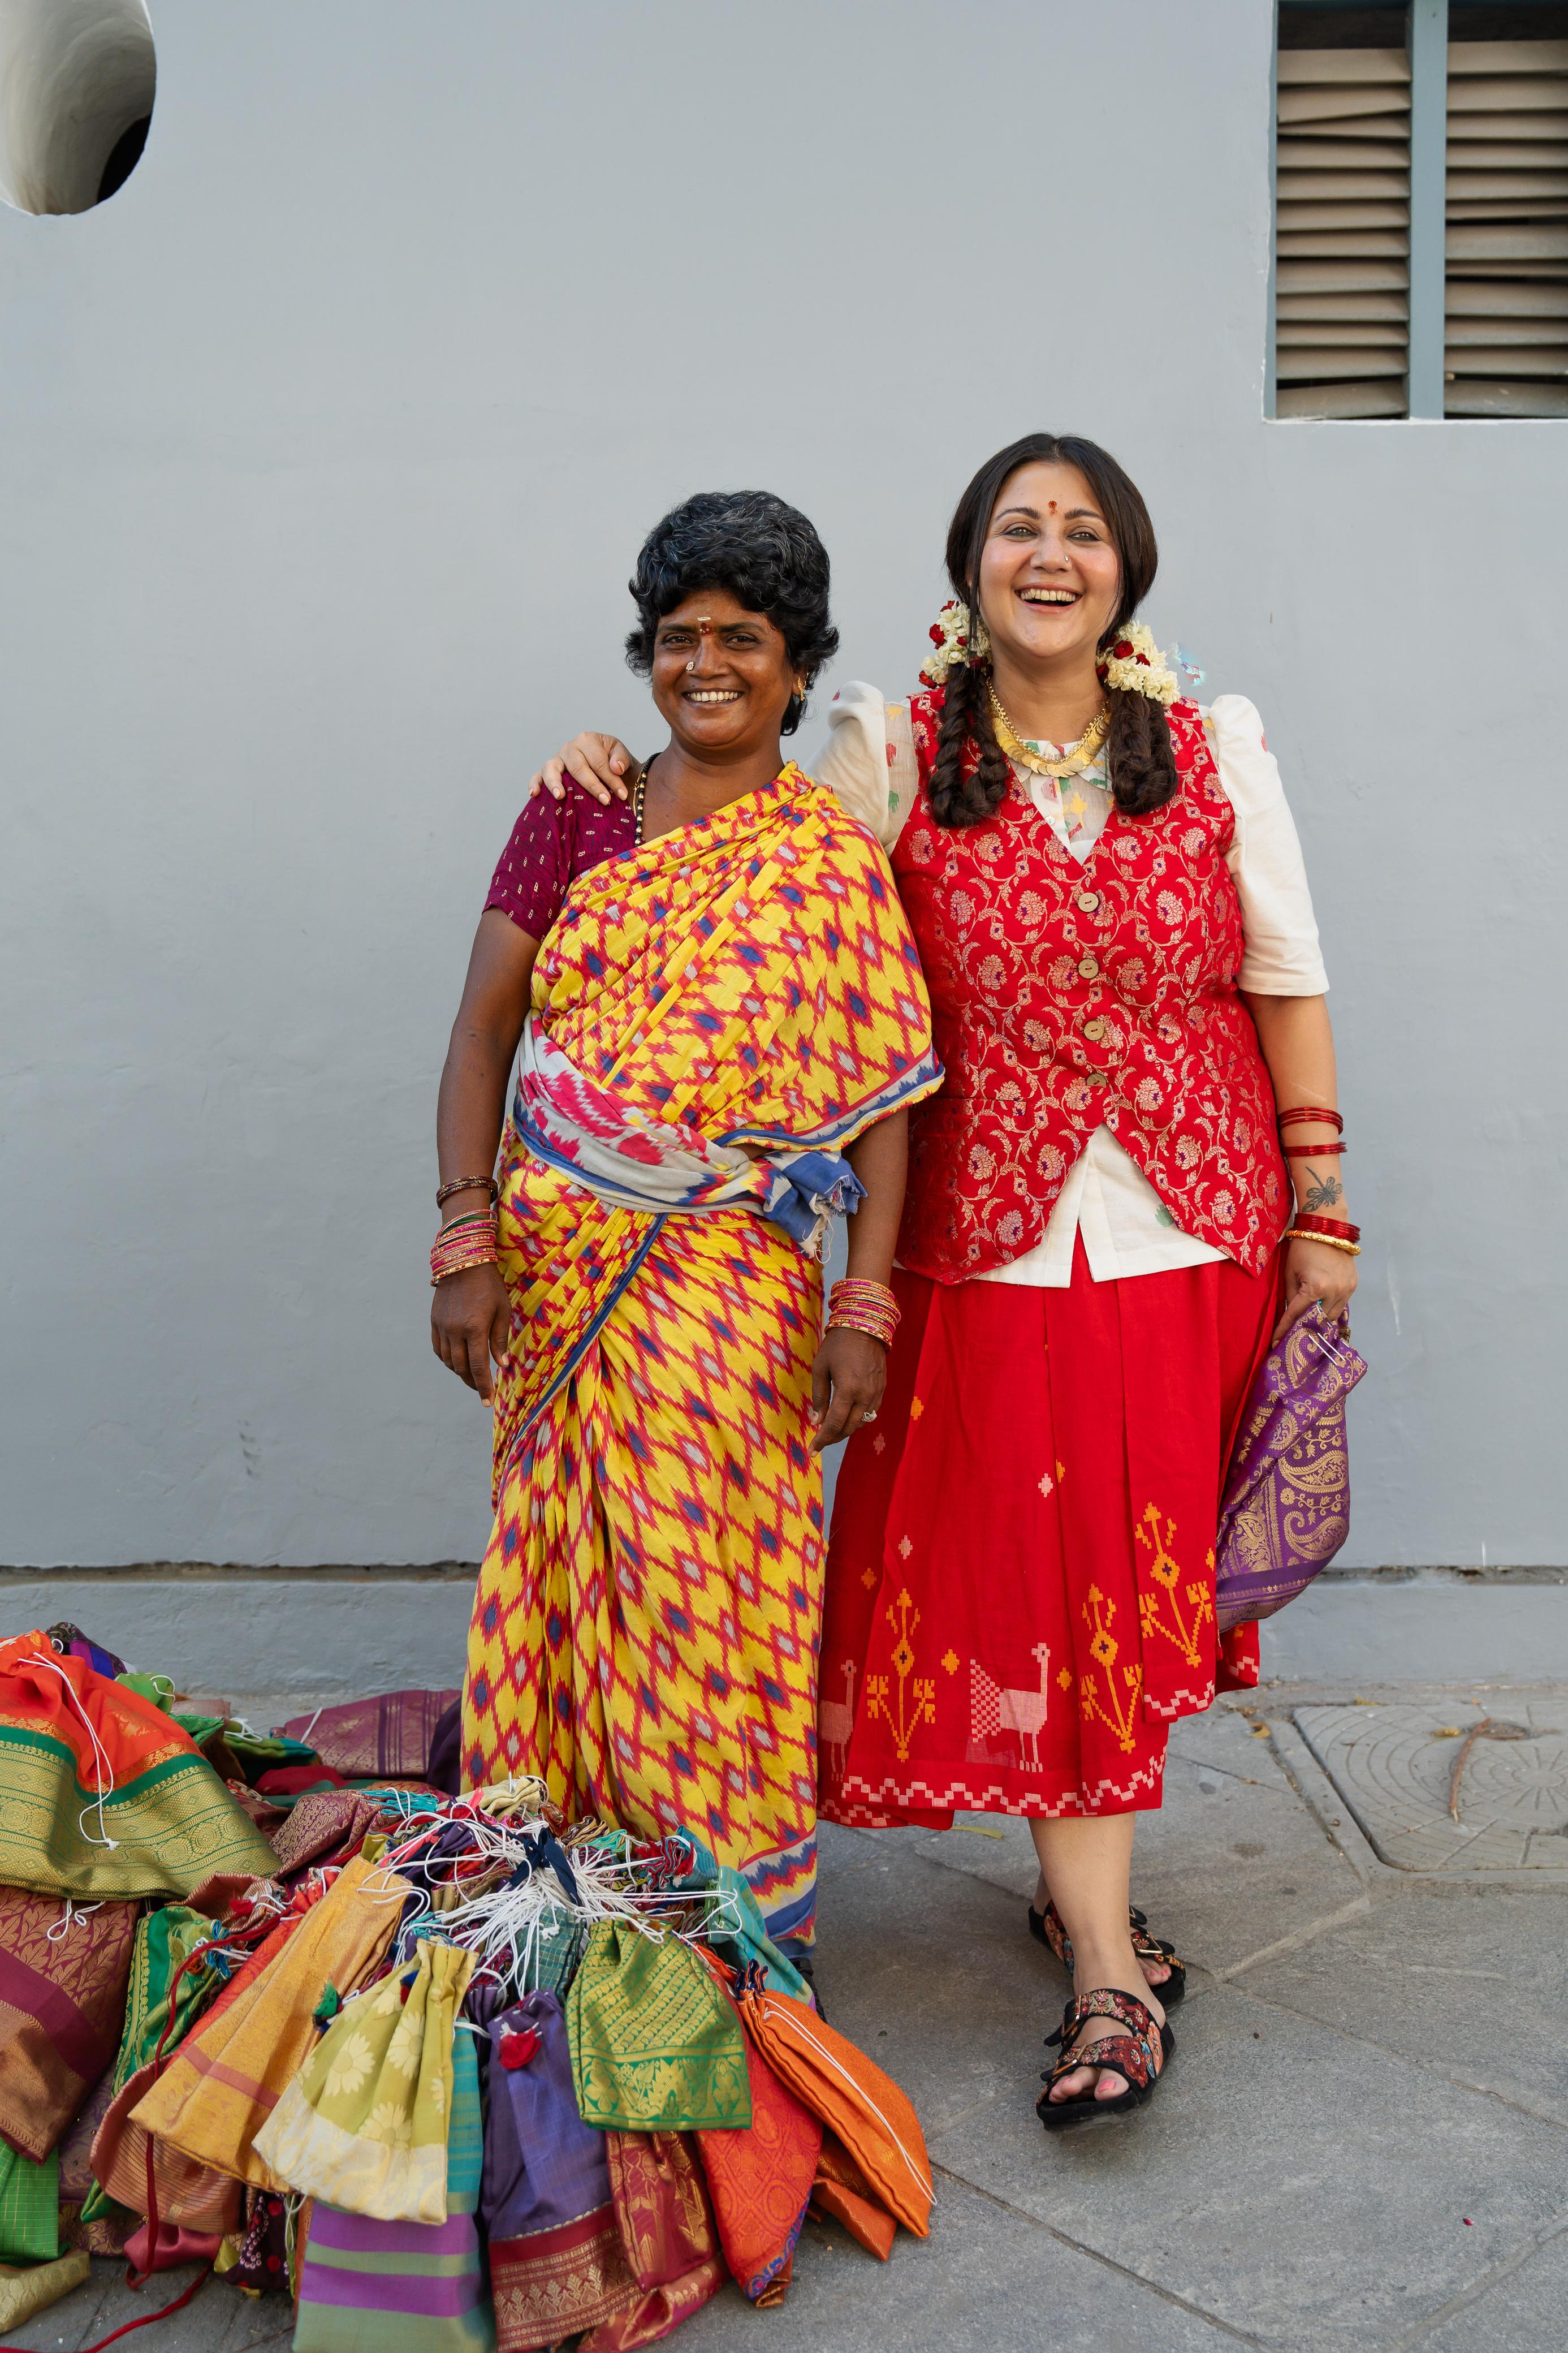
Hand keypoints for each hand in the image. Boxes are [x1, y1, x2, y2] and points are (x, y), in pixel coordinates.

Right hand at [431, 1263, 511, 1402]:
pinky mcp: (434, 1322)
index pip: (478, 1367)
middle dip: (472, 1382)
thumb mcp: (502, 1310)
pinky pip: (439, 1349)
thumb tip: (501, 1365)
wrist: (463, 1261)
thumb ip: (500, 1339)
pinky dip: (448, 1359)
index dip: (483, 1387)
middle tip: (482, 1389)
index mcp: (474, 1328)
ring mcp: (442, 1327)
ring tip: (472, 1375)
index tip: (488, 1402)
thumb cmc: (489, 1285)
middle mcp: (455, 1331)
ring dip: (460, 1371)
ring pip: (448, 1361)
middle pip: (461, 1368)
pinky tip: (457, 1360)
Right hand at [527, 733, 636, 806]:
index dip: (611, 779)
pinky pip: (537, 776)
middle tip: (605, 801)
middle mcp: (569, 748)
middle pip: (578, 768)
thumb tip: (616, 768)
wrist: (604, 763)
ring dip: (555, 783)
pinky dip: (534, 783)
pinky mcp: (547, 772)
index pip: (599, 762)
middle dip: (592, 786)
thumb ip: (621, 758)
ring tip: (560, 797)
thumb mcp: (620, 753)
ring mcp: (556, 759)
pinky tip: (534, 794)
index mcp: (587, 740)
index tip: (622, 795)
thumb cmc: (612, 759)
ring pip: (551, 769)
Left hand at [808, 1327, 886, 1451]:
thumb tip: (816, 1421)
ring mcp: (877, 1393)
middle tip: (820, 1440)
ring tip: (831, 1430)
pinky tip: (847, 1417)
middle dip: (833, 1438)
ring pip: (861, 1423)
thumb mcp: (820, 1368)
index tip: (812, 1450)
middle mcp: (865, 1395)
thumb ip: (819, 1396)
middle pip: (849, 1428)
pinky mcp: (882, 1389)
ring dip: (846, 1430)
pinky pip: (870, 1412)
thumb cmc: (837, 1345)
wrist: (865, 1326)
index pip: (834, 1424)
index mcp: (848, 1390)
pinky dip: (858, 1419)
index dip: (822, 1439)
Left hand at [1273, 1237, 1356, 1343]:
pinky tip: (1321, 1305)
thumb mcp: (1290, 1272)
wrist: (1327, 1227)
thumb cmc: (1303, 1247)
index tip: (1276, 1343)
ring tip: (1308, 1317)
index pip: (1296, 1315)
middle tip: (1294, 1331)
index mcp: (1315, 1288)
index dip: (1285, 1330)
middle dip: (1305, 1327)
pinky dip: (1330, 1307)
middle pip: (1318, 1321)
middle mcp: (1334, 1291)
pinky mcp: (1353, 1285)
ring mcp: (1347, 1289)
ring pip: (1332, 1316)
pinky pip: (1341, 1305)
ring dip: (1319, 1318)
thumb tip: (1289, 1316)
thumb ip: (1290, 1296)